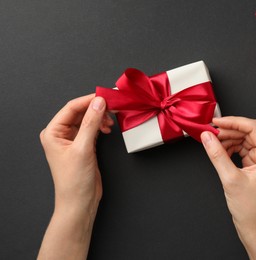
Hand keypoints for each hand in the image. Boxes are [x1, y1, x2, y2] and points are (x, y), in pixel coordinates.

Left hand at [38, 94, 112, 259]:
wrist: (79, 202)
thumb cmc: (75, 180)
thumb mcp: (83, 149)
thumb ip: (91, 123)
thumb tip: (99, 102)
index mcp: (53, 132)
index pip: (72, 107)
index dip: (89, 100)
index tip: (106, 96)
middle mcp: (61, 134)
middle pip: (80, 112)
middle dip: (97, 109)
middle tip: (113, 106)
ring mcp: (72, 140)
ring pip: (88, 119)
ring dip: (100, 118)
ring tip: (110, 122)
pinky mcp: (83, 146)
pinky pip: (92, 129)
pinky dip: (101, 126)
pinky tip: (107, 129)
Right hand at [201, 116, 255, 259]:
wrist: (254, 226)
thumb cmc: (250, 209)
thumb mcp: (230, 179)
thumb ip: (217, 155)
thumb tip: (208, 137)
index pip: (253, 127)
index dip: (233, 122)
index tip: (217, 122)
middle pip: (249, 132)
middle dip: (229, 131)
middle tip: (211, 133)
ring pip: (245, 140)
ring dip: (228, 140)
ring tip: (214, 143)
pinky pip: (243, 149)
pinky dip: (230, 148)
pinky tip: (220, 150)